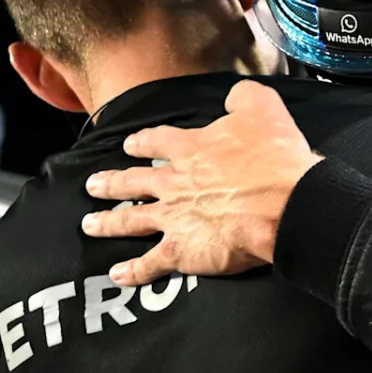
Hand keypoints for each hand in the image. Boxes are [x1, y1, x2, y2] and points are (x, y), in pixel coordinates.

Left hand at [82, 81, 323, 285]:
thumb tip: (233, 97)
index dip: (142, 142)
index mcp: (191, 149)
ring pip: (130, 220)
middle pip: (133, 181)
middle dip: (111, 183)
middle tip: (92, 185)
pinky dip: (132, 272)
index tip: (129, 144)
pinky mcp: (180, 251)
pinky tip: (117, 275)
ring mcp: (172, 217)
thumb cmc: (273, 158)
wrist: (282, 204)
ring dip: (108, 223)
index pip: (157, 141)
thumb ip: (242, 98)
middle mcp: (174, 182)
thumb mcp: (262, 109)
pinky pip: (149, 264)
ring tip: (89, 225)